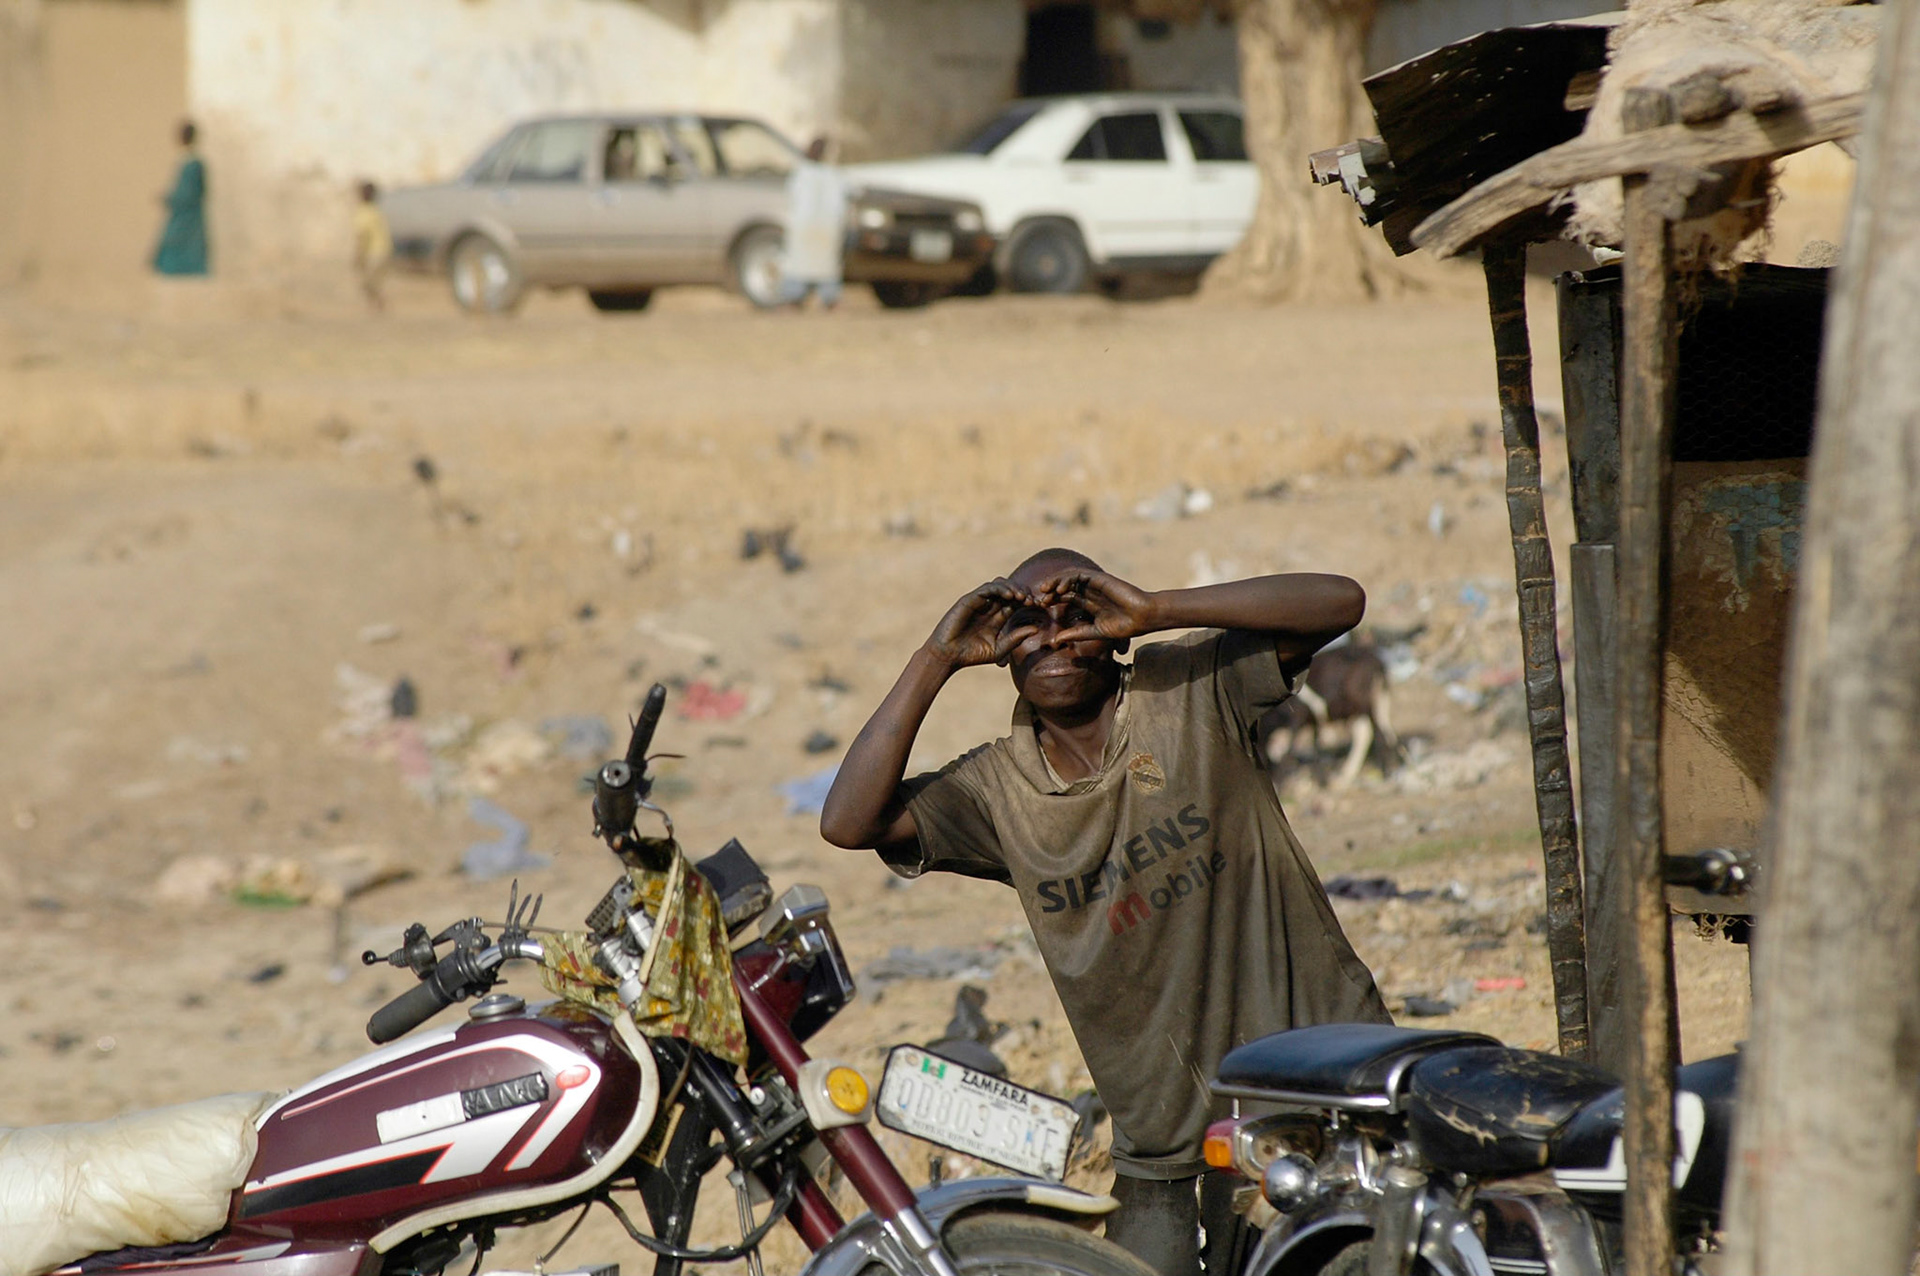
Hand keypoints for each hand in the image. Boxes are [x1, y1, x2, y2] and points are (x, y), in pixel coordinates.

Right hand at [925, 579, 1040, 668]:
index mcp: (998, 616)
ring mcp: (980, 601)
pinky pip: (987, 588)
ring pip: (1000, 584)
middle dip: (1024, 593)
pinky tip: (1010, 596)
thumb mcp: (999, 649)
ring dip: (1014, 588)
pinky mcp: (970, 600)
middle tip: (1033, 601)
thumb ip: (1016, 639)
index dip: (1029, 601)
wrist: (948, 656)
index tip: (1041, 606)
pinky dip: (1000, 589)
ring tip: (1023, 598)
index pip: (1017, 602)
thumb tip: (1035, 629)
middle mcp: (990, 606)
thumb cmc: (972, 655)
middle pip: (1011, 590)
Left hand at [1032, 568, 1158, 643]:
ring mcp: (1094, 584)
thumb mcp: (1096, 632)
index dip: (1052, 601)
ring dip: (1055, 582)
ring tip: (1044, 590)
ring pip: (1069, 578)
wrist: (1143, 617)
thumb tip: (1057, 640)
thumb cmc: (1125, 626)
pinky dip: (1068, 579)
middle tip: (1038, 599)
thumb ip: (1078, 633)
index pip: (1065, 598)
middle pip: (1064, 586)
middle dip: (1050, 591)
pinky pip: (1080, 575)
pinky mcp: (1100, 578)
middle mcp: (1089, 591)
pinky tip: (1060, 588)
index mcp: (1088, 603)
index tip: (1040, 608)